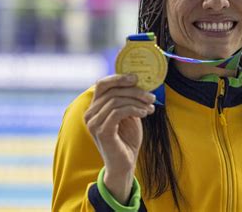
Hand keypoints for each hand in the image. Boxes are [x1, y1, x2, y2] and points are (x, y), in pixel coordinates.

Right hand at [84, 74, 155, 202]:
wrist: (124, 163)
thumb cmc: (127, 139)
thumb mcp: (128, 114)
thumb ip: (127, 99)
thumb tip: (137, 81)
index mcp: (95, 107)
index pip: (102, 84)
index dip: (118, 78)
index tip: (136, 78)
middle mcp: (90, 113)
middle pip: (112, 91)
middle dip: (135, 91)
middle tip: (151, 97)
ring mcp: (93, 122)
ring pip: (116, 100)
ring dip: (138, 101)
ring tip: (150, 107)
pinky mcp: (101, 131)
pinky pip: (118, 111)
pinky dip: (134, 109)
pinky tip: (145, 113)